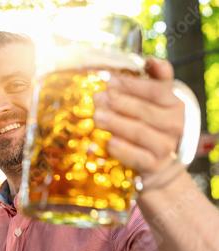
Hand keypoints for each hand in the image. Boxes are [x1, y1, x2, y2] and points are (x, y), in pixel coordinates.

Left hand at [93, 58, 183, 180]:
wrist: (155, 161)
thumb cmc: (148, 123)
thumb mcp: (154, 100)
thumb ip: (154, 79)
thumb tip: (151, 61)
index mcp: (175, 103)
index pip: (155, 90)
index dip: (131, 84)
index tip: (109, 80)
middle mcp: (175, 125)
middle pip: (145, 111)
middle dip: (119, 102)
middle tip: (97, 97)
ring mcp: (166, 147)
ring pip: (140, 132)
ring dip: (116, 123)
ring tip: (97, 116)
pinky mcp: (154, 166)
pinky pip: (137, 157)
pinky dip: (123, 150)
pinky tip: (109, 142)